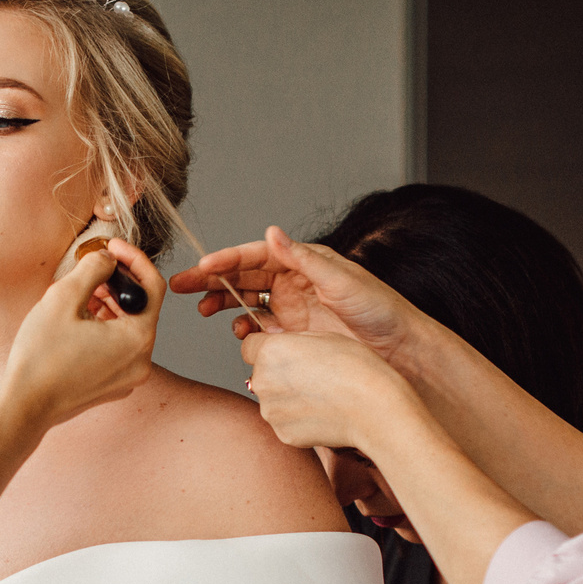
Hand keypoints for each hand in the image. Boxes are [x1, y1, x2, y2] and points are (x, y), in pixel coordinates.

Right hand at [0, 241, 162, 428]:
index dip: (134, 260)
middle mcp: (141, 361)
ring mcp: (128, 377)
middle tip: (91, 270)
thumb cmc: (40, 357)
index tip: (112, 247)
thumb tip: (107, 259)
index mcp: (137, 338)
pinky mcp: (113, 386)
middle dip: (117, 283)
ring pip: (128, 328)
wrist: (24, 406)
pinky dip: (104, 328)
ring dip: (109, 305)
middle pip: (140, 308)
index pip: (152, 286)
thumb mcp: (63, 297)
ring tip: (80, 295)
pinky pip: (117, 348)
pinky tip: (78, 321)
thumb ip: (93, 268)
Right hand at [170, 226, 423, 362]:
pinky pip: (260, 330)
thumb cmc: (381, 310)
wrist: (400, 350)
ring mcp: (293, 309)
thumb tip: (270, 232)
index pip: (256, 256)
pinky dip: (245, 330)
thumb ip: (303, 258)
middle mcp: (294, 282)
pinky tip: (240, 333)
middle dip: (212, 280)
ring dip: (223, 304)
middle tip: (181, 286)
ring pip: (246, 301)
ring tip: (203, 310)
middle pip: (243, 276)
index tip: (203, 266)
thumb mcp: (342, 280)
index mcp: (304, 262)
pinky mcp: (295, 336)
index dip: (227, 260)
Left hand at [239, 329, 419, 453]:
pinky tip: (322, 413)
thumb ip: (293, 341)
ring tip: (320, 396)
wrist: (374, 409)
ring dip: (288, 397)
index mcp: (270, 352)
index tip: (284, 353)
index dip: (267, 348)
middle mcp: (262, 381)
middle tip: (311, 376)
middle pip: (260, 374)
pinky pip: (285, 422)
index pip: (249, 346)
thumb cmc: (357, 369)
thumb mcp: (324, 337)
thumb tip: (279, 348)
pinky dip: (298, 419)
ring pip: (272, 399)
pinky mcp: (283, 434)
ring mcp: (271, 411)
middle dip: (278, 374)